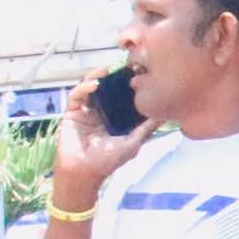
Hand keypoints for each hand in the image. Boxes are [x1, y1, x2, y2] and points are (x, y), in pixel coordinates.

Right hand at [52, 68, 159, 207]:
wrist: (83, 172)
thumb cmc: (108, 161)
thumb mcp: (133, 143)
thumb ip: (147, 129)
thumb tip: (165, 115)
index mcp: (116, 117)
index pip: (123, 96)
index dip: (130, 86)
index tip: (140, 74)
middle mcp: (101, 111)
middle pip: (107, 88)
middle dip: (114, 77)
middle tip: (124, 66)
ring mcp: (86, 110)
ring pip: (91, 87)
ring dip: (97, 77)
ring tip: (106, 71)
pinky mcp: (72, 112)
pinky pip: (77, 95)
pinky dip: (84, 87)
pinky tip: (94, 84)